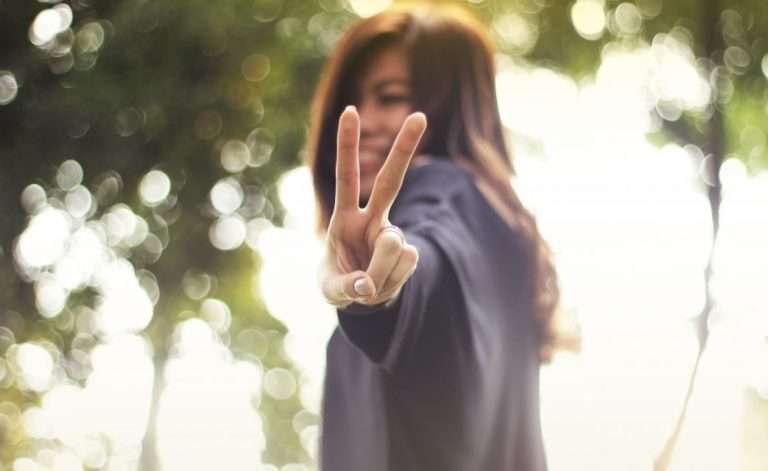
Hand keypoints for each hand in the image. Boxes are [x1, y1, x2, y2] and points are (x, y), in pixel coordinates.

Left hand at [319, 106, 426, 307]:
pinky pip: (404, 265)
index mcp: (346, 217)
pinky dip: (390, 282)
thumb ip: (346, 286)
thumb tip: (368, 285)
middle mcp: (373, 218)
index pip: (348, 177)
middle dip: (404, 148)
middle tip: (419, 115)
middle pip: (391, 180)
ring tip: (368, 283)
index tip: (350, 110)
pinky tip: (383, 283)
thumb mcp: (332, 289)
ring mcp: (393, 234)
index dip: (348, 146)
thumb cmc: (340, 282)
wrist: (363, 298)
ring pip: (392, 245)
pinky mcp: (410, 253)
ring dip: (379, 272)